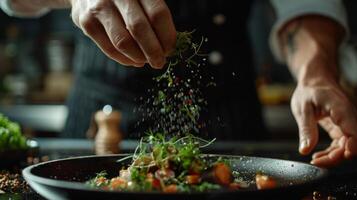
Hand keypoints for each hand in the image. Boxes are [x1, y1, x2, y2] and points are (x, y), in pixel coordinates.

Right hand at [69, 0, 175, 67]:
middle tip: (160, 62)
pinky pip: (110, 48)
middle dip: (154, 51)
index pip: (157, 14)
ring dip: (139, 57)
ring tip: (146, 61)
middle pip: (140, 29)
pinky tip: (134, 60)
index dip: (167, 36)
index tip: (170, 49)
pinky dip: (125, 59)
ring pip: (123, 42)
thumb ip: (154, 14)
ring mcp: (99, 7)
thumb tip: (168, 46)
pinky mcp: (86, 21)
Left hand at [278, 16, 356, 166]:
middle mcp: (349, 116)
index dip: (350, 149)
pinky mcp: (342, 127)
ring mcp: (347, 123)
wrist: (315, 81)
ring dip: (333, 157)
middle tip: (316, 161)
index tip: (335, 157)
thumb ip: (306, 129)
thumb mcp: (302, 109)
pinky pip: (342, 144)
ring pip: (347, 146)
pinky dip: (332, 152)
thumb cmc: (309, 91)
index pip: (355, 133)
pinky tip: (318, 155)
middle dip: (336, 157)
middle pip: (352, 143)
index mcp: (341, 109)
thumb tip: (305, 149)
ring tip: (315, 159)